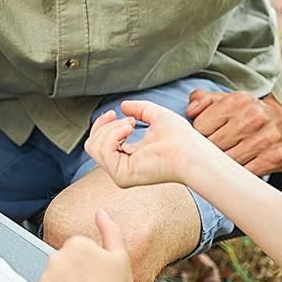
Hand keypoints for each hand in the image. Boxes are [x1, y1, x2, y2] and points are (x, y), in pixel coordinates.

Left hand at [34, 209, 134, 281]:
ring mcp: (46, 277)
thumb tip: (101, 213)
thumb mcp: (121, 256)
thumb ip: (110, 230)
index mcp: (75, 244)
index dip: (88, 266)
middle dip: (73, 274)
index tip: (97, 278)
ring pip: (52, 280)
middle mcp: (56, 257)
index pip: (75, 251)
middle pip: (62, 264)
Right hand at [85, 99, 215, 190]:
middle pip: (92, 144)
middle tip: (126, 119)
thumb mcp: (156, 116)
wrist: (190, 151)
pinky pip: (104, 150)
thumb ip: (140, 110)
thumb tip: (123, 105)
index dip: (102, 125)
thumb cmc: (180, 138)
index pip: (100, 143)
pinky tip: (128, 128)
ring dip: (110, 128)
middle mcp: (122, 168)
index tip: (114, 112)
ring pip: (94, 146)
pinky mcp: (122, 176)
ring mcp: (120, 174)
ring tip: (130, 123)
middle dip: (103, 125)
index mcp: (128, 157)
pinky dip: (113, 133)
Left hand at [185, 90, 281, 175]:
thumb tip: (190, 111)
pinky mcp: (275, 158)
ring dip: (223, 162)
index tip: (208, 135)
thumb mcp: (227, 100)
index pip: (201, 126)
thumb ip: (203, 100)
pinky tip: (240, 165)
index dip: (199, 133)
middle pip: (213, 144)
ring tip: (227, 157)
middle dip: (210, 149)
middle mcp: (253, 118)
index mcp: (237, 101)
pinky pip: (245, 172)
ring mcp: (266, 139)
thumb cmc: (249, 113)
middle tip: (215, 148)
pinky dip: (238, 172)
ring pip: (228, 160)